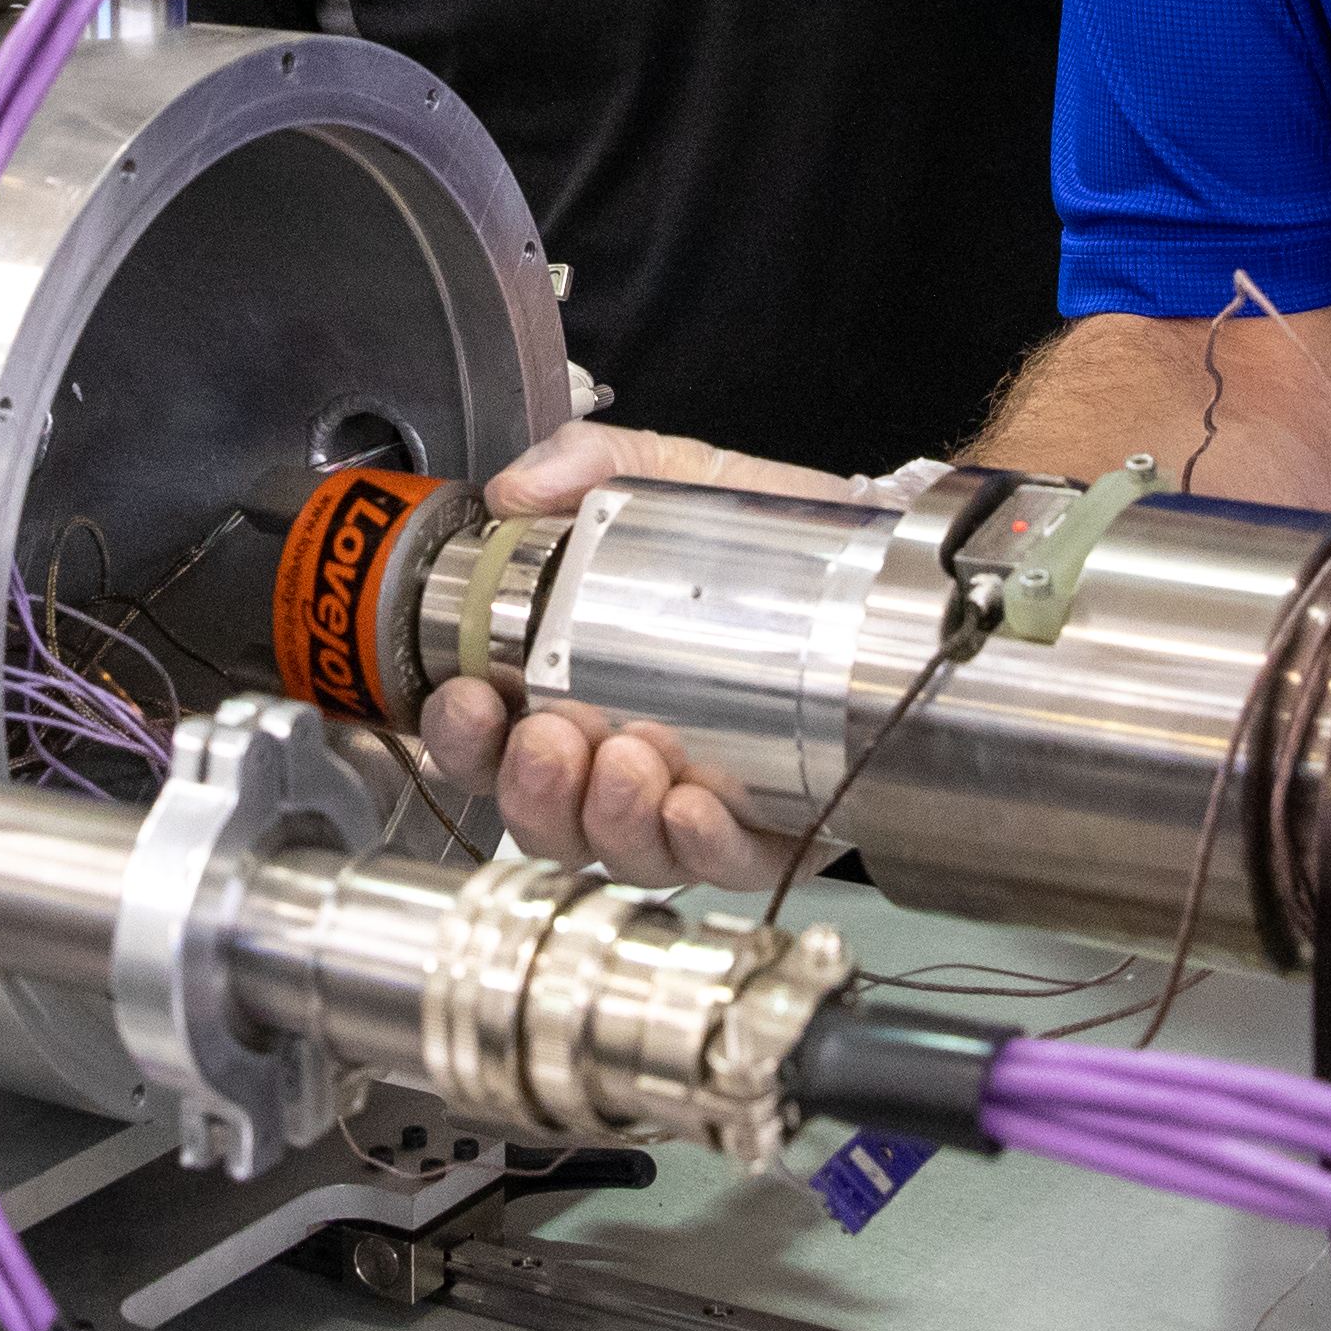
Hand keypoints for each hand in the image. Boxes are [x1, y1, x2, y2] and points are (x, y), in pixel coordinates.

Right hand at [415, 422, 848, 888]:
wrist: (869, 567)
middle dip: (534, 788)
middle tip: (554, 739)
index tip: (471, 700)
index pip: (484, 741)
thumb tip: (517, 488)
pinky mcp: (763, 835)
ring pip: (619, 852)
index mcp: (564, 693)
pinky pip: (721, 868)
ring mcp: (682, 808)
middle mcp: (612, 765)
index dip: (461, 735)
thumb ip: (592, 463)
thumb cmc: (755, 540)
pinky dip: (700, 846)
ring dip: (611, 818)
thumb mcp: (670, 479)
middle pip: (540, 818)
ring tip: (632, 758)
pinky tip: (694, 805)